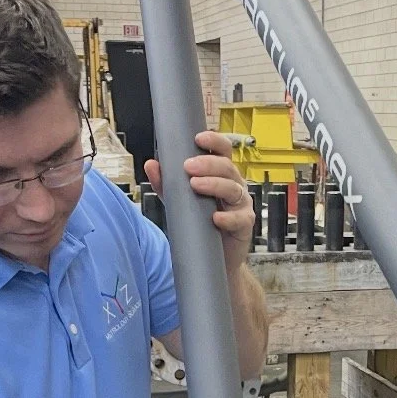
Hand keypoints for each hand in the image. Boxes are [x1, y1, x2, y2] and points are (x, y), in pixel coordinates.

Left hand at [146, 130, 253, 279]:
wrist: (215, 259)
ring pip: (233, 188)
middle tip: (188, 165)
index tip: (198, 138)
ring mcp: (241, 205)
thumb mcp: (180, 202)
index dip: (214, 141)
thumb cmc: (201, 225)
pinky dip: (227, 217)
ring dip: (214, 184)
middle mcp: (234, 185)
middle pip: (227, 167)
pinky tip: (215, 218)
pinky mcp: (244, 225)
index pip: (222, 151)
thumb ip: (166, 184)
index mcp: (221, 175)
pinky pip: (239, 218)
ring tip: (195, 185)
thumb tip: (151, 165)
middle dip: (208, 163)